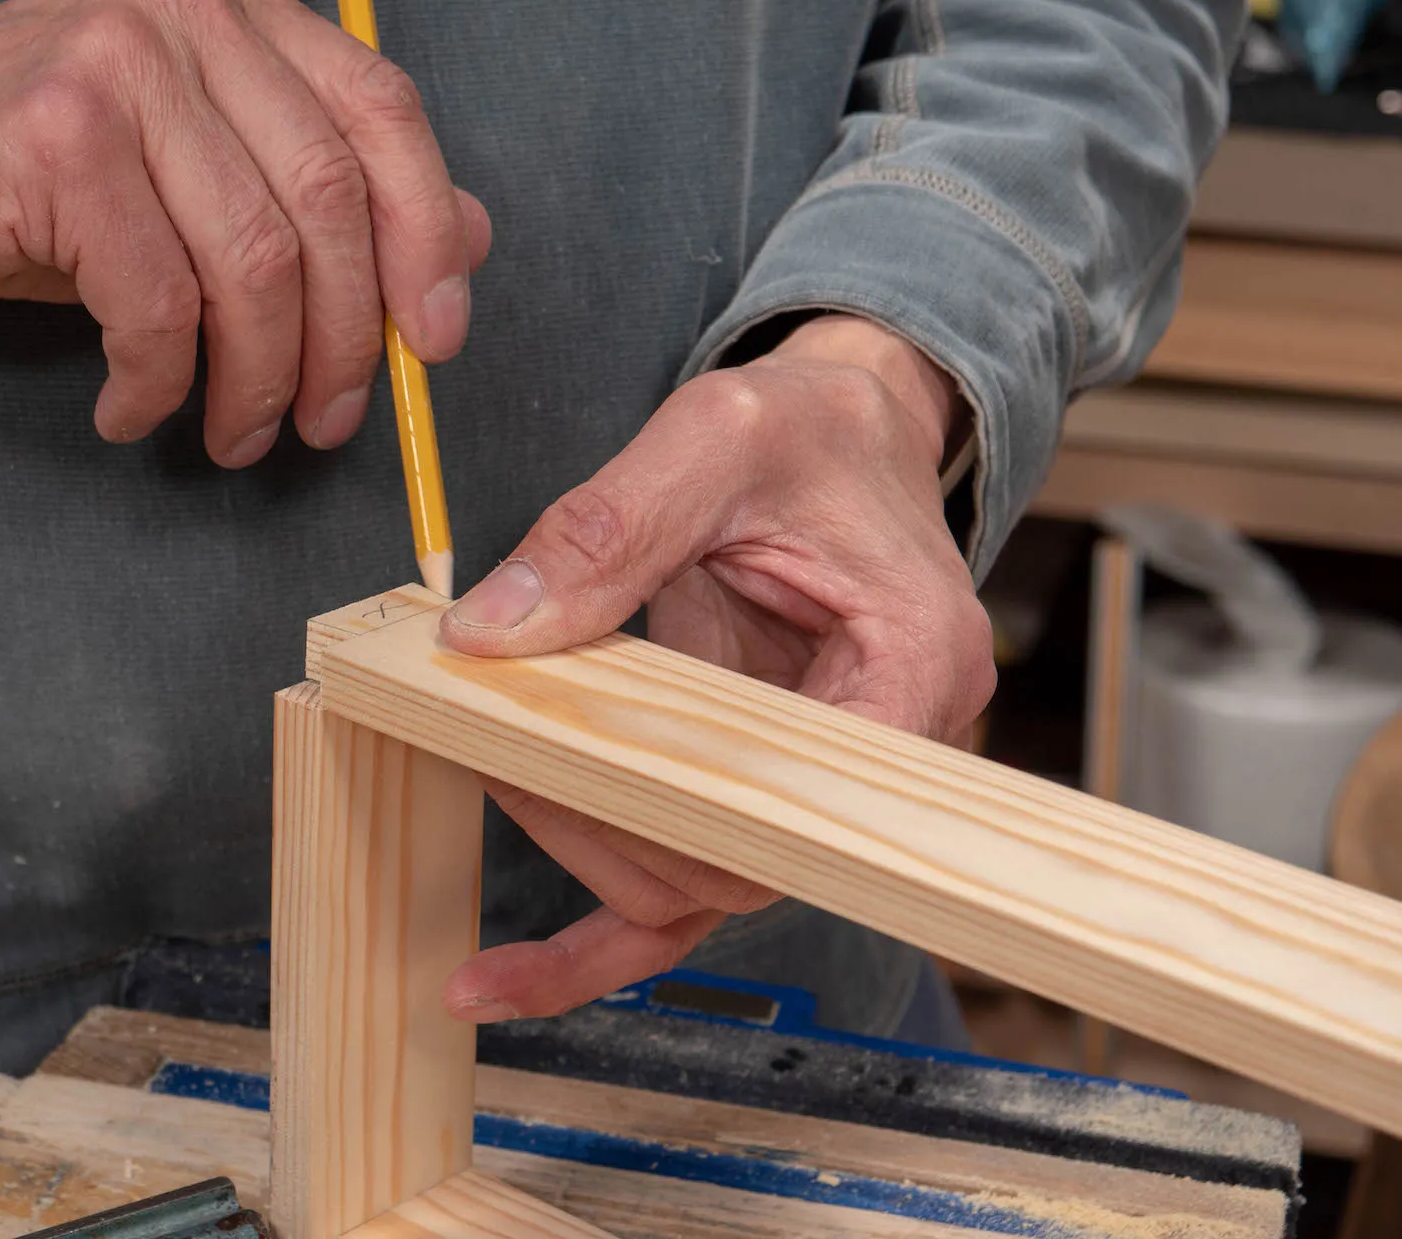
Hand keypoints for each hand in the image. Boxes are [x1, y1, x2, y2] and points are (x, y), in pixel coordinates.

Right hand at [0, 0, 491, 466]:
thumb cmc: (9, 183)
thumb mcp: (182, 174)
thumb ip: (312, 190)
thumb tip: (465, 245)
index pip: (381, 109)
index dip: (429, 236)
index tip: (435, 343)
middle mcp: (174, 1)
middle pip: (329, 197)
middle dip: (346, 340)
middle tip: (324, 423)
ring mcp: (111, 58)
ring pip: (254, 261)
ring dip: (254, 380)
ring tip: (228, 433)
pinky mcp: (51, 137)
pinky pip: (158, 303)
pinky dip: (159, 381)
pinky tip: (128, 408)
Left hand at [435, 315, 993, 1020]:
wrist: (846, 430)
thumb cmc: (812, 429)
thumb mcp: (714, 436)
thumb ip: (607, 528)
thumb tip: (490, 633)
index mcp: (913, 664)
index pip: (800, 800)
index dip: (668, 804)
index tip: (547, 765)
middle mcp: (888, 752)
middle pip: (740, 863)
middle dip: (602, 826)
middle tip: (493, 750)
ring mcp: (821, 786)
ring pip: (700, 893)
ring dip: (584, 856)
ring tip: (488, 774)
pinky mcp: (759, 791)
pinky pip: (684, 888)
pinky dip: (594, 938)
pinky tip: (498, 973)